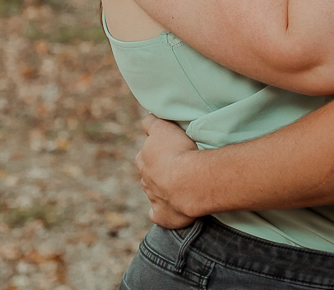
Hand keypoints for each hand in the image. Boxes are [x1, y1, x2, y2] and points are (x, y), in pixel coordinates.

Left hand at [135, 114, 199, 228]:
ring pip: (153, 191)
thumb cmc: (179, 152)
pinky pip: (158, 214)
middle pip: (147, 171)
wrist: (190, 181)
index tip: (166, 147)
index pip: (145, 150)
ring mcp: (153, 197)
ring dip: (162, 188)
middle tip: (176, 165)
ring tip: (181, 184)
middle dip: (156, 168)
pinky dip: (162, 212)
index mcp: (143, 158)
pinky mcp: (161, 215)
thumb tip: (147, 120)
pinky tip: (171, 210)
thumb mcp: (162, 127)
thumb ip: (152, 123)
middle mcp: (145, 177)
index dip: (155, 148)